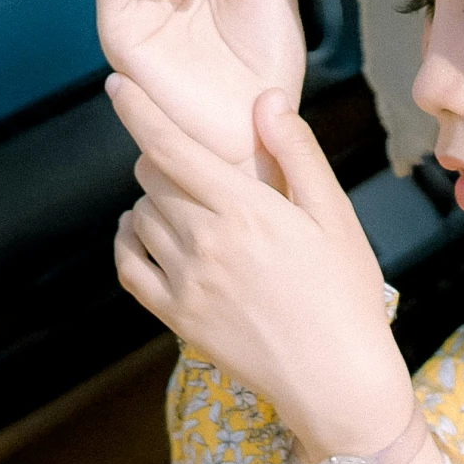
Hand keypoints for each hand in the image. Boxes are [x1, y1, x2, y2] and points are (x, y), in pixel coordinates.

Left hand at [110, 78, 414, 463]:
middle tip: (199, 170)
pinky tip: (146, 235)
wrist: (336, 378)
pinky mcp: (176, 316)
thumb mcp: (334, 214)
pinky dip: (129, 241)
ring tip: (192, 209)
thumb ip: (295, 152)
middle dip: (166, 161)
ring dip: (154, 201)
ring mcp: (186, 282)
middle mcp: (206, 242)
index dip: (137, 110)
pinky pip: (128, 266)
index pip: (170, 146)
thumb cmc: (345, 293)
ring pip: (140, 216)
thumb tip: (265, 98)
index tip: (117, 85)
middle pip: (151, 177)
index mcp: (245, 209)